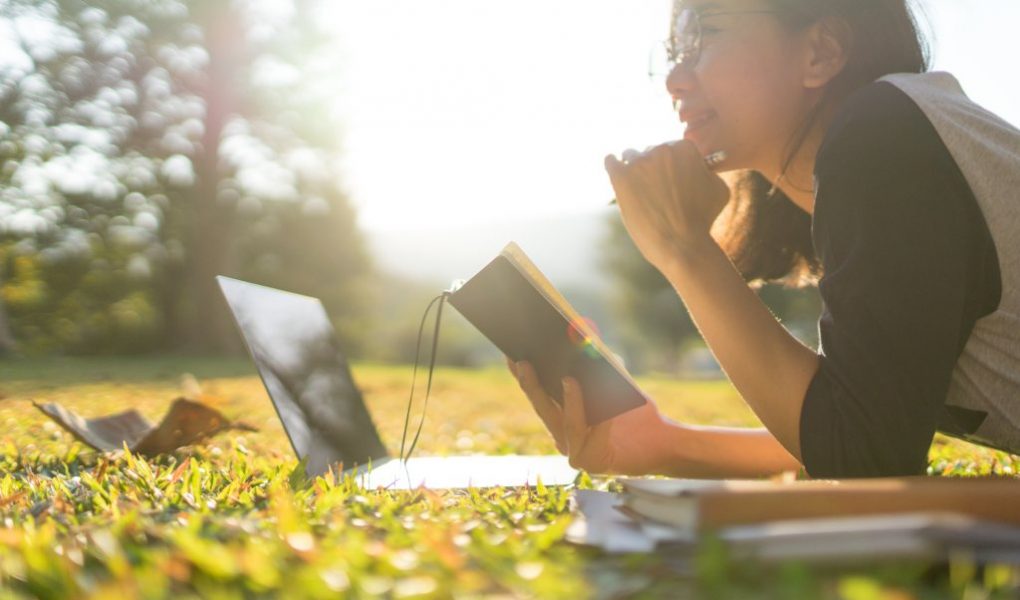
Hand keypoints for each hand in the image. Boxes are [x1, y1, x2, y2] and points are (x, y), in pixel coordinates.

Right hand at [507, 358, 674, 475]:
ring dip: (569, 401)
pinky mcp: (591, 462)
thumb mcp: (614, 382)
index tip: (510, 353)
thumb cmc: (635, 410)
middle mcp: (562, 436)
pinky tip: (606, 407)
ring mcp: (574, 451)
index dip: (523, 375)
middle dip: (532, 384)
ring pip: (567, 424)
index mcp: (561, 417)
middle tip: (523, 360)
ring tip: (569, 379)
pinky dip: (601, 421)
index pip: (537, 394)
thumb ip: (598, 366)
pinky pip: (594, 436)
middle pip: (544, 408)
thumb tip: (582, 340)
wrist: (661, 442)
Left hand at [605, 140, 730, 269]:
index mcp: (685, 148)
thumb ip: (706, 171)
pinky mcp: (621, 177)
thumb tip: (700, 167)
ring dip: (633, 168)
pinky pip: (611, 161)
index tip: (670, 180)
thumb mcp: (718, 189)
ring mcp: (639, 162)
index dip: (671, 166)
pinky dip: (612, 164)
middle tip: (656, 190)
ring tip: (638, 187)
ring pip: (631, 156)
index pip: (672, 149)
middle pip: (651, 152)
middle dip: (653, 169)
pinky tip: (614, 168)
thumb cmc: (703, 220)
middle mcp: (662, 149)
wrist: (682, 244)